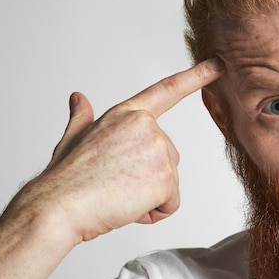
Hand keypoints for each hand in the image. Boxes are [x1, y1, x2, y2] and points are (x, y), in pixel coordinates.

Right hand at [18, 59, 223, 242]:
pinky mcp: (165, 179)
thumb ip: (82, 117)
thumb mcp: (74, 139)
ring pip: (169, 183)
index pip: (167, 90)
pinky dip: (152, 213)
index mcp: (125, 114)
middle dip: (148, 177)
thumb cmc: (64, 178)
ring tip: (116, 195)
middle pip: (168, 158)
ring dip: (148, 197)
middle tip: (114, 184)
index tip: (219, 65)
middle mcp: (146, 126)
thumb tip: (78, 98)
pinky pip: (171, 204)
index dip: (195, 77)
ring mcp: (158, 150)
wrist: (58, 206)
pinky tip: (127, 208)